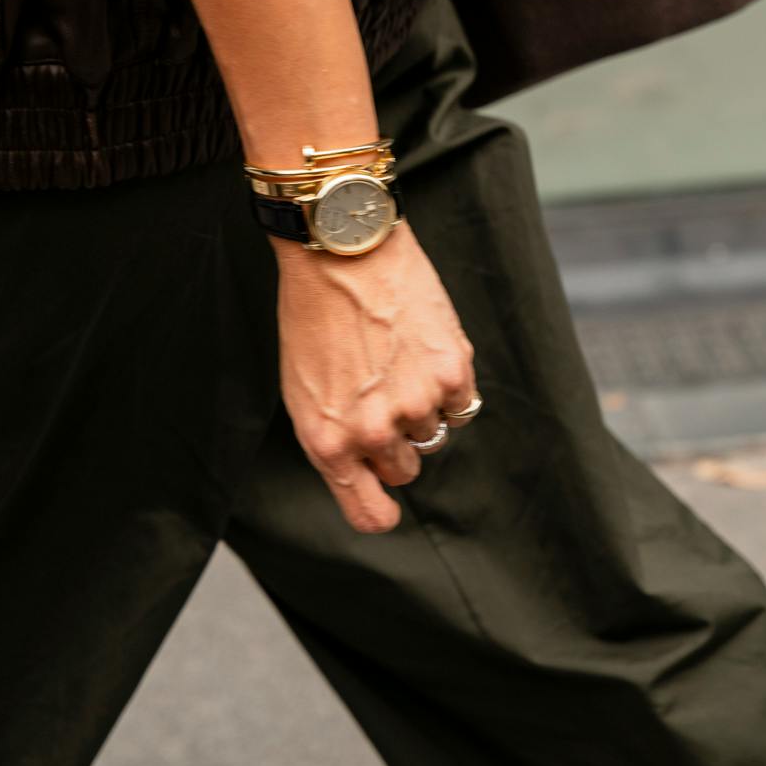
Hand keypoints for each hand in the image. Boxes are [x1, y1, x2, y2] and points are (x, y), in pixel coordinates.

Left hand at [276, 221, 476, 533]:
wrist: (341, 250)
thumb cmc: (314, 314)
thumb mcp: (303, 388)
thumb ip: (335, 438)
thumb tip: (365, 472)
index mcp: (328, 443)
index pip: (369, 514)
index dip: (381, 511)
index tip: (387, 502)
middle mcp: (372, 433)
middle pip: (405, 470)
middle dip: (398, 441)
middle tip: (382, 393)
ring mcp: (415, 404)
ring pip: (434, 434)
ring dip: (423, 406)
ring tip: (397, 359)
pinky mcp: (451, 373)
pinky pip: (461, 403)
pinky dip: (449, 382)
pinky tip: (422, 347)